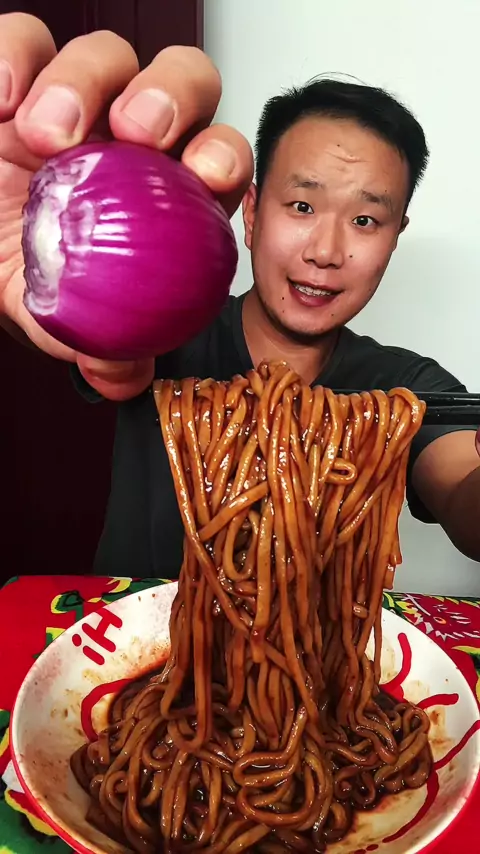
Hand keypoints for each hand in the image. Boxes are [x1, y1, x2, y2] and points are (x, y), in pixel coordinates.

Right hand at [0, 13, 252, 399]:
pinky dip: (17, 57)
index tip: (205, 177)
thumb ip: (96, 344)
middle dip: (172, 98)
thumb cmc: (24, 270)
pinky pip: (26, 40)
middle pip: (183, 84)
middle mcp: (130, 135)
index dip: (223, 158)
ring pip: (109, 55)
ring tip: (44, 134)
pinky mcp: (20, 72)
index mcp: (164, 190)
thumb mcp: (55, 314)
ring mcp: (77, 98)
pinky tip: (2, 99)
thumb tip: (125, 375)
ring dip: (86, 81)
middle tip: (136, 133)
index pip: (216, 158)